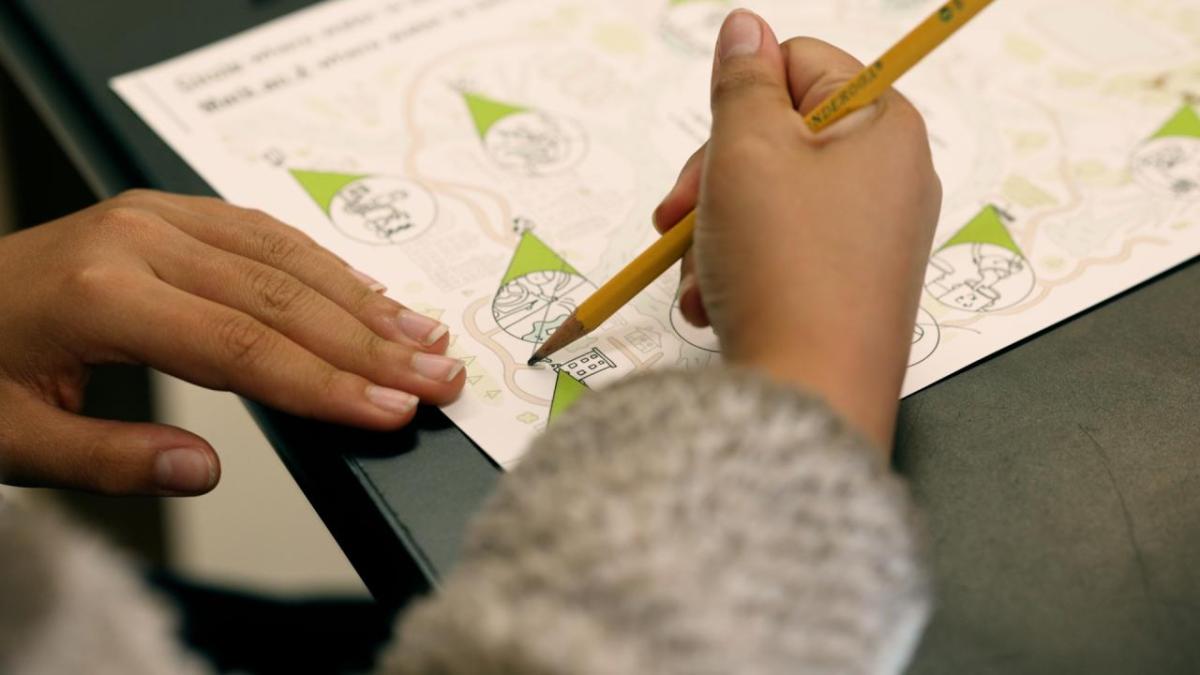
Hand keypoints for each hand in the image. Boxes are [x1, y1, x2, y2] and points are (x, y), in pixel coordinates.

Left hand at [0, 190, 464, 495]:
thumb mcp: (12, 439)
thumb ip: (110, 459)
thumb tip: (205, 472)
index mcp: (103, 294)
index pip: (242, 348)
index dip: (326, 384)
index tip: (394, 411)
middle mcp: (140, 240)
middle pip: (281, 298)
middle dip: (370, 345)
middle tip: (440, 377)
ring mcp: (158, 217)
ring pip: (286, 256)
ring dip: (364, 301)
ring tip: (428, 338)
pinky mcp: (171, 213)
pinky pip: (266, 232)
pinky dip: (327, 267)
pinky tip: (370, 296)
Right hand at [654, 11, 940, 448]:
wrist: (811, 396)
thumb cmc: (786, 266)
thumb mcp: (747, 152)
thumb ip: (742, 82)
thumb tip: (746, 26)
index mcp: (884, 126)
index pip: (803, 64)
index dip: (744, 99)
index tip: (715, 147)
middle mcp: (890, 176)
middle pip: (778, 138)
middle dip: (714, 180)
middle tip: (674, 217)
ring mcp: (872, 238)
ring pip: (767, 201)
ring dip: (715, 233)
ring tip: (701, 278)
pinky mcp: (849, 287)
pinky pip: (780, 253)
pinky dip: (737, 272)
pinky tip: (717, 303)